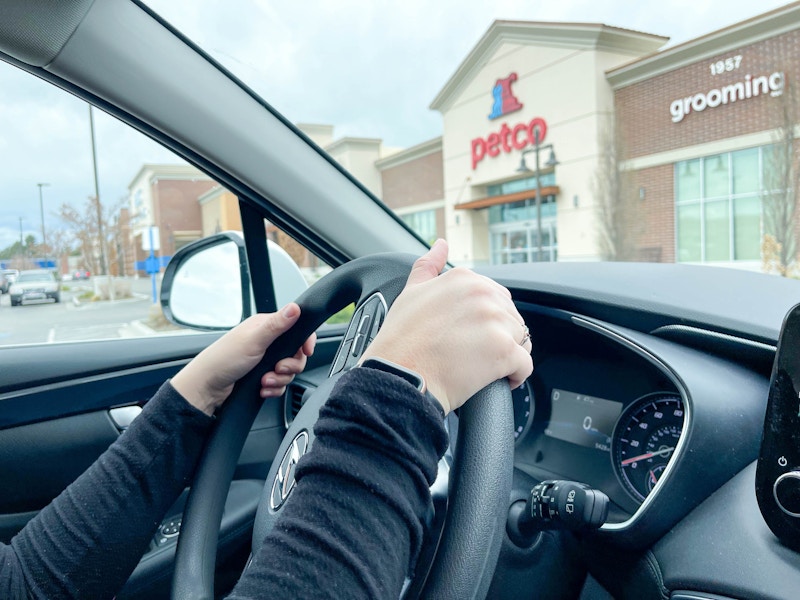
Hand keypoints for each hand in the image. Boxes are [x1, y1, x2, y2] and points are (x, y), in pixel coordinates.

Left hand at [171, 303, 315, 414]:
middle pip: (296, 354)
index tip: (307, 352)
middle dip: (290, 366)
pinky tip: (262, 389)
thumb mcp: (253, 340)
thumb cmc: (223, 360)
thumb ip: (277, 325)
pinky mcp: (262, 376)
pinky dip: (273, 389)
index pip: (296, 329)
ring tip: (264, 381)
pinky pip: (280, 384)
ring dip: (279, 379)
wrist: (206, 388)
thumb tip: (295, 307)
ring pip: (289, 371)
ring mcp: (265, 360)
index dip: (305, 341)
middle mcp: (267, 342)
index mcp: (266, 327)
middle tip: (278, 369)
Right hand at [361, 239, 532, 413]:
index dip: (485, 320)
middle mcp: (483, 294)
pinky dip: (515, 375)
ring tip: (483, 367)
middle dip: (499, 336)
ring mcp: (495, 322)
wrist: (399, 376)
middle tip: (473, 353)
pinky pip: (525, 365)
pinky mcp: (505, 351)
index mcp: (464, 279)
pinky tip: (497, 380)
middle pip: (511, 318)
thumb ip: (428, 265)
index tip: (470, 334)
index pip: (496, 297)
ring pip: (522, 339)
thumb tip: (441, 244)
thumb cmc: (401, 340)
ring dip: (508, 355)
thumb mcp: (411, 292)